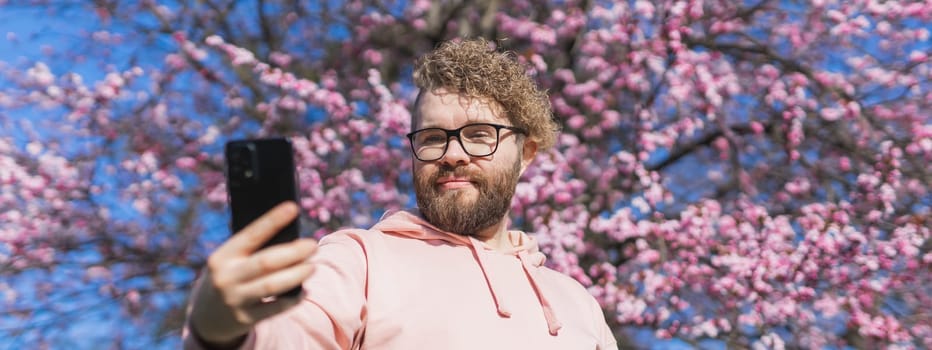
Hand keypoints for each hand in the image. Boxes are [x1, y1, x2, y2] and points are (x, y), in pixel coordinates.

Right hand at [188, 201, 317, 345]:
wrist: (207, 318)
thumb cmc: (228, 277)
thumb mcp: (229, 260)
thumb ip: (251, 250)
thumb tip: (290, 234)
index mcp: (223, 256)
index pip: (251, 234)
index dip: (273, 220)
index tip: (293, 207)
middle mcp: (227, 277)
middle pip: (266, 262)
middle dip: (293, 252)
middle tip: (312, 245)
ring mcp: (235, 299)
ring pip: (272, 286)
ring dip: (297, 274)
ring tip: (312, 267)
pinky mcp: (245, 319)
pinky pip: (275, 309)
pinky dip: (293, 299)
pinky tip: (304, 290)